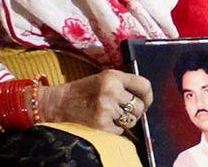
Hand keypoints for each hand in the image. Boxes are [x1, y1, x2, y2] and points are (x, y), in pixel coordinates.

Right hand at [38, 69, 152, 133]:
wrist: (60, 103)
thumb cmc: (85, 90)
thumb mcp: (105, 78)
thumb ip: (125, 84)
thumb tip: (146, 99)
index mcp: (114, 76)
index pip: (144, 85)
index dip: (148, 96)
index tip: (145, 101)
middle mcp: (111, 90)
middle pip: (140, 107)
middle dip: (135, 112)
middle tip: (124, 110)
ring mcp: (106, 108)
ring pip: (131, 121)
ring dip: (124, 121)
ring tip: (111, 115)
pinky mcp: (101, 124)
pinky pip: (120, 131)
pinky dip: (114, 129)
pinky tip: (102, 121)